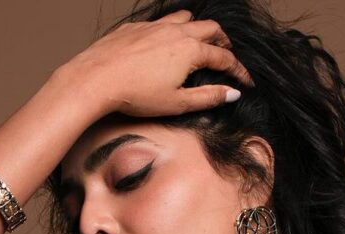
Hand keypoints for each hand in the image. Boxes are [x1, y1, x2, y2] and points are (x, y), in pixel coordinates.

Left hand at [62, 9, 254, 118]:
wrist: (98, 78)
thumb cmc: (137, 96)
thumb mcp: (177, 103)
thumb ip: (207, 98)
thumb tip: (232, 94)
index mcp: (191, 51)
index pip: (224, 57)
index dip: (238, 71)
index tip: (246, 82)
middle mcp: (177, 32)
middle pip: (210, 29)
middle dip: (223, 42)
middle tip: (226, 54)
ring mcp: (155, 27)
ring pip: (186, 18)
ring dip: (198, 29)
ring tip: (200, 41)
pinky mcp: (136, 28)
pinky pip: (161, 22)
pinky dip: (172, 30)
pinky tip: (165, 43)